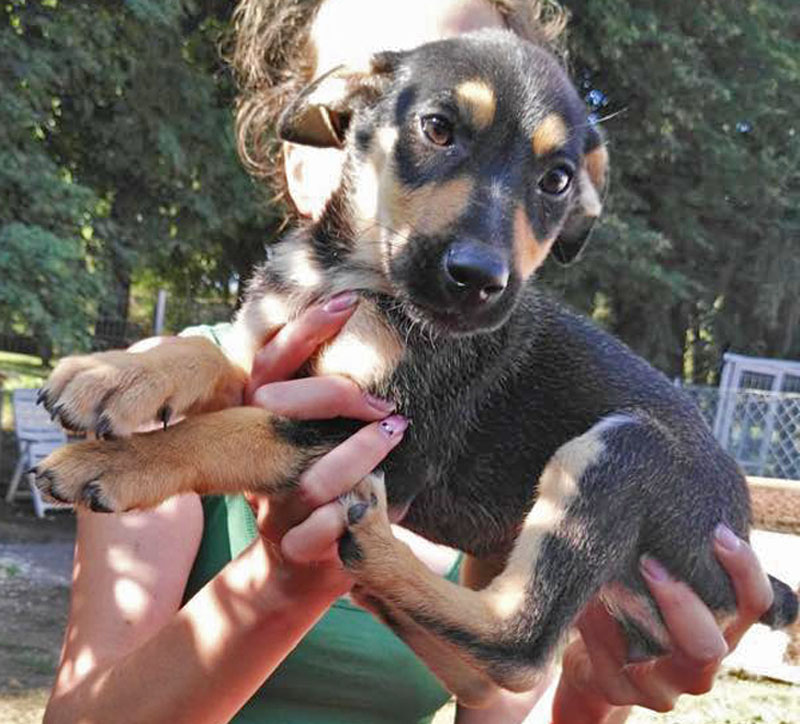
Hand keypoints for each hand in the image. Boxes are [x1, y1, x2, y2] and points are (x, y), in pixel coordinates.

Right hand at [242, 292, 406, 596]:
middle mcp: (253, 453)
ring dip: (359, 455)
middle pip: (278, 406)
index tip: (348, 300)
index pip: (271, 362)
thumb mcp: (317, 437)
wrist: (294, 568)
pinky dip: (353, 513)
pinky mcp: (289, 544)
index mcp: (258, 417)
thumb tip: (384, 357)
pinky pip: (319, 529)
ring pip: (310, 475)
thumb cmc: (318, 485)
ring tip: (395, 436)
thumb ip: (331, 404)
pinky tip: (376, 501)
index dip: (307, 330)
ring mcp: (269, 500)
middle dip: (336, 396)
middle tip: (386, 404)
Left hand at [552, 524, 773, 723]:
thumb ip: (669, 540)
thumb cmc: (633, 583)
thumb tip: (659, 489)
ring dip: (627, 619)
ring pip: (660, 669)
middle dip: (678, 603)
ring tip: (606, 582)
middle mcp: (701, 658)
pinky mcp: (624, 693)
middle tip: (648, 561)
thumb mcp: (656, 559)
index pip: (754, 603)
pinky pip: (610, 667)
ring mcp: (665, 685)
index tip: (718, 532)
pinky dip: (596, 630)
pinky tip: (584, 604)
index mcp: (722, 621)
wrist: (595, 639)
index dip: (743, 572)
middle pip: (709, 646)